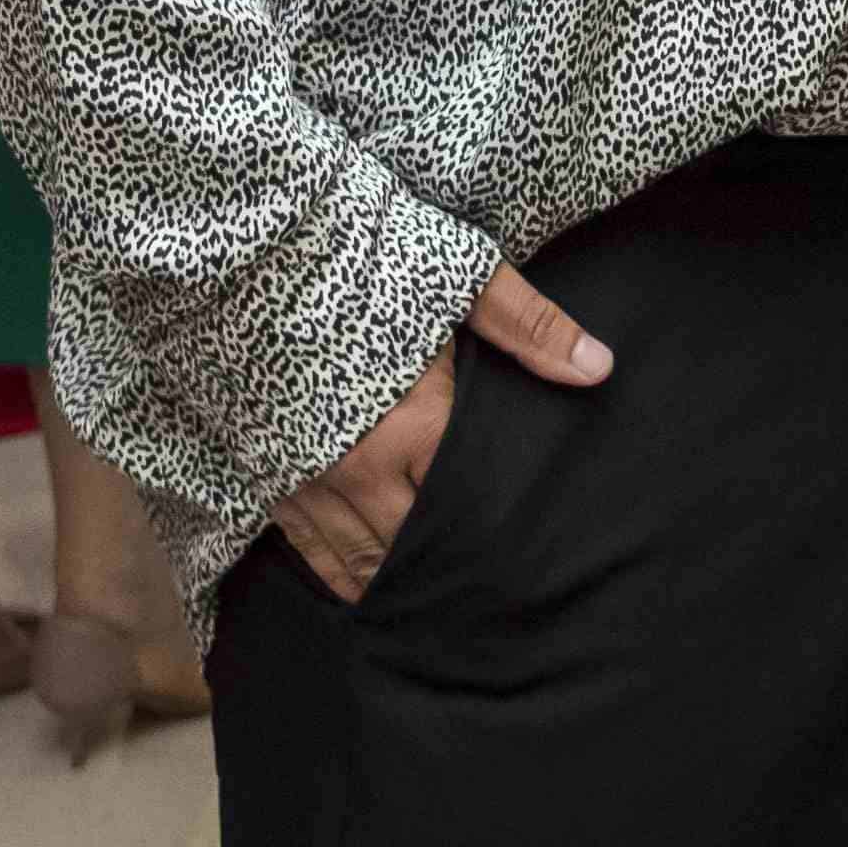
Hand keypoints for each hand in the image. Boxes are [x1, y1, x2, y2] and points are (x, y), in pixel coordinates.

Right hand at [272, 260, 611, 604]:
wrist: (248, 244)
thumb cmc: (361, 251)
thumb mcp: (459, 275)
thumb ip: (531, 328)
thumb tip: (599, 368)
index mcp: (412, 427)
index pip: (470, 509)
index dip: (498, 538)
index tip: (528, 560)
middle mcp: (354, 471)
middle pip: (412, 552)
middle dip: (448, 570)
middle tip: (489, 594)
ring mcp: (302, 480)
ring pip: (356, 566)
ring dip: (394, 583)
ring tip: (435, 602)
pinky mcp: (264, 476)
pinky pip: (306, 552)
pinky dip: (339, 573)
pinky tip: (366, 587)